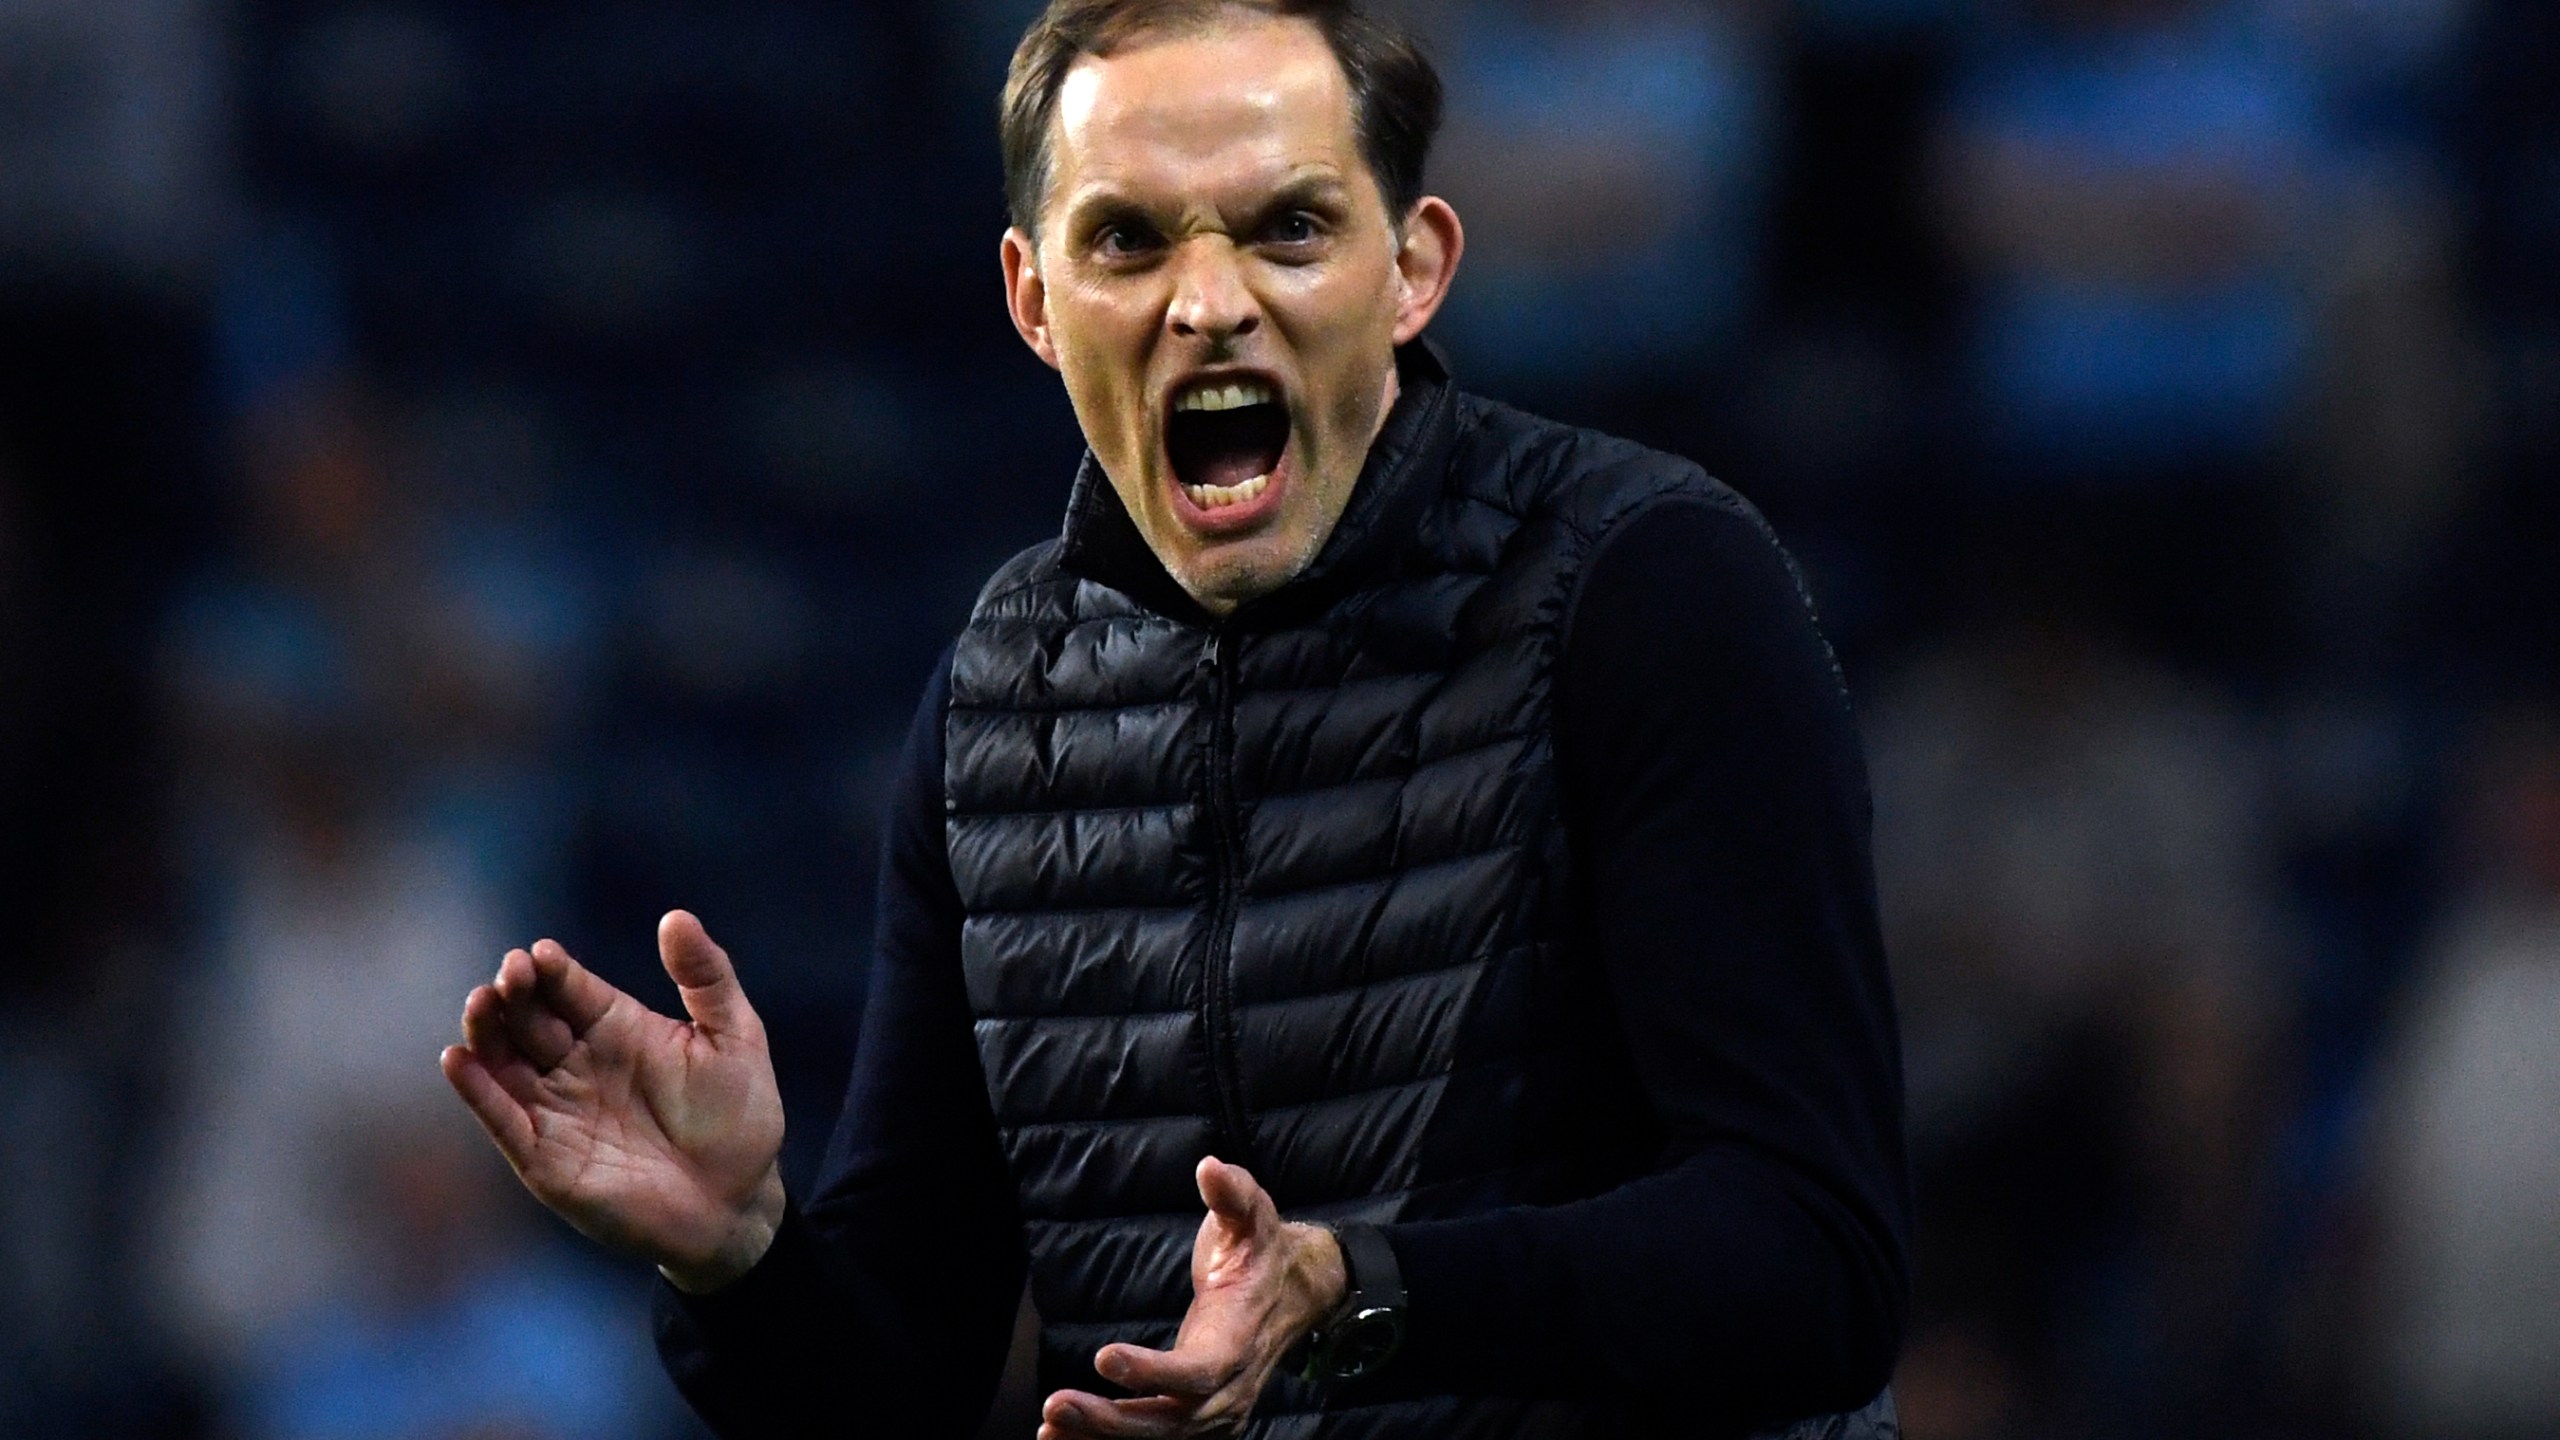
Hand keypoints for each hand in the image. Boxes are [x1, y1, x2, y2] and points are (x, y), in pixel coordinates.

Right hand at [439, 910, 786, 1292]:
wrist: (737, 1202)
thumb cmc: (739, 1117)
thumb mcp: (735, 1037)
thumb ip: (708, 977)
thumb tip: (677, 917)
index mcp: (616, 1026)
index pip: (570, 987)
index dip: (552, 969)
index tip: (541, 954)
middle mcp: (577, 1061)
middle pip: (529, 1017)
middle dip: (514, 992)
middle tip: (510, 974)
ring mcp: (556, 1107)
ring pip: (504, 1061)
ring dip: (486, 1031)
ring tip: (481, 1004)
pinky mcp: (543, 1156)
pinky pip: (501, 1118)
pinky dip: (477, 1091)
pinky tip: (459, 1060)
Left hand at [1040, 1157, 1345, 1437]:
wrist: (1293, 1293)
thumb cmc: (1262, 1250)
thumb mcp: (1254, 1214)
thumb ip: (1233, 1193)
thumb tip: (1209, 1168)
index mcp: (1240, 1340)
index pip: (1200, 1371)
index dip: (1154, 1372)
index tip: (1104, 1357)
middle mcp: (1230, 1389)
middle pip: (1171, 1420)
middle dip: (1111, 1421)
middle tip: (1056, 1406)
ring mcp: (1215, 1412)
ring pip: (1157, 1438)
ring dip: (1100, 1437)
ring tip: (1048, 1429)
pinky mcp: (1197, 1420)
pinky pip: (1152, 1439)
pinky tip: (1061, 1436)